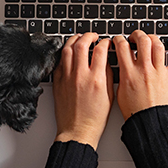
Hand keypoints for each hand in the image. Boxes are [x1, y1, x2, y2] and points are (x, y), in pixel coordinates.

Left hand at [53, 33, 113, 149]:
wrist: (77, 131)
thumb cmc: (94, 118)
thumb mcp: (109, 96)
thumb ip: (108, 75)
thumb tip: (105, 60)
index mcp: (96, 79)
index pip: (100, 50)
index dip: (105, 42)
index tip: (106, 42)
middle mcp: (80, 76)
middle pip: (82, 45)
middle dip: (89, 35)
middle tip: (93, 36)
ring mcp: (67, 78)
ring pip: (68, 50)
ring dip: (74, 40)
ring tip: (80, 38)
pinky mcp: (57, 82)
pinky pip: (60, 62)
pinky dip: (65, 53)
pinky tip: (69, 52)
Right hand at [113, 31, 167, 119]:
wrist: (149, 123)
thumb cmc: (135, 111)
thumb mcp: (119, 91)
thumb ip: (121, 74)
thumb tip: (121, 63)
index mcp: (129, 73)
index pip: (122, 46)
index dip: (118, 39)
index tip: (118, 40)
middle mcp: (145, 70)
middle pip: (142, 40)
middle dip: (136, 34)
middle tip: (134, 37)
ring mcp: (159, 72)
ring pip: (158, 45)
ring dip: (152, 38)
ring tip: (148, 39)